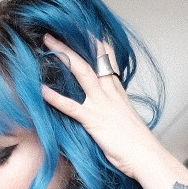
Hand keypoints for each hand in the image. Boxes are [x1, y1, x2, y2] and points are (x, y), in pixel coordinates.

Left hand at [41, 33, 155, 178]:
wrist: (146, 156)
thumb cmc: (138, 145)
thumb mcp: (128, 122)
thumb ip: (117, 113)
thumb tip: (112, 114)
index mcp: (118, 94)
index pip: (108, 61)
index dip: (97, 45)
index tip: (85, 31)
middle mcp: (110, 94)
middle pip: (91, 61)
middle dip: (71, 46)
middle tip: (53, 35)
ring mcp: (102, 105)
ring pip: (82, 73)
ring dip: (64, 57)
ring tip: (47, 45)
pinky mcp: (94, 120)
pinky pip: (71, 106)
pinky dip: (55, 98)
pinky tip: (41, 90)